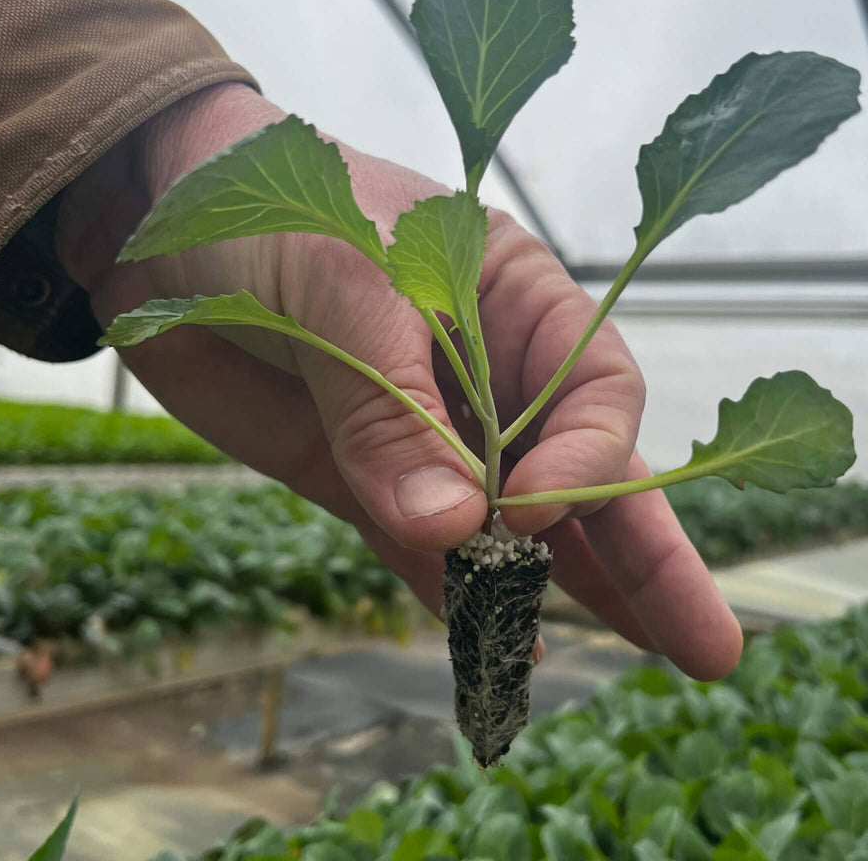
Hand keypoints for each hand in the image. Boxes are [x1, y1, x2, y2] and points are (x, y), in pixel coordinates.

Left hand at [56, 82, 742, 680]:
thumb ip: (395, 407)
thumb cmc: (270, 210)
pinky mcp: (368, 477)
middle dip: (645, 554)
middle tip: (709, 646)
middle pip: (586, 472)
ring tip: (640, 657)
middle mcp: (489, 372)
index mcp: (514, 297)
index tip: (531, 508)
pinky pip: (428, 549)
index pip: (593, 391)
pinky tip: (501, 650)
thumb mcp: (343, 286)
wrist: (158, 231)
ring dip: (563, 591)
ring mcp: (430, 432)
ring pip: (514, 524)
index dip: (584, 458)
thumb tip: (454, 528)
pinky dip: (461, 599)